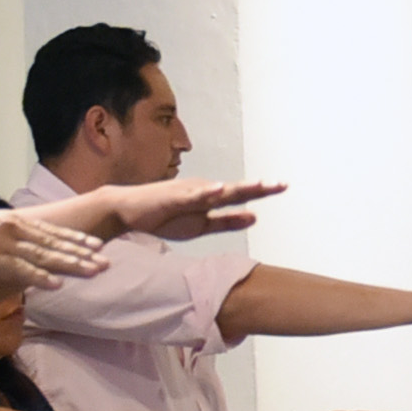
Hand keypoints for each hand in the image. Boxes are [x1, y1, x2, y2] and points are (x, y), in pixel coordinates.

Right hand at [0, 207, 109, 289]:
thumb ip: (0, 238)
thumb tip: (14, 246)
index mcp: (9, 221)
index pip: (49, 231)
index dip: (74, 239)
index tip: (96, 246)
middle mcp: (10, 229)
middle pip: (54, 244)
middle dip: (82, 254)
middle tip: (107, 263)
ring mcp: (0, 244)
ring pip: (44, 256)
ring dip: (71, 265)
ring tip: (95, 272)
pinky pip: (18, 270)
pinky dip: (39, 277)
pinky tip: (57, 285)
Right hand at [93, 176, 283, 242]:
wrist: (128, 212)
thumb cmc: (163, 217)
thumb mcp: (201, 226)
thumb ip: (227, 221)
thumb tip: (255, 217)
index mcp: (210, 198)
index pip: (240, 195)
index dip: (261, 192)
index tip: (283, 186)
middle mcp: (203, 191)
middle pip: (235, 190)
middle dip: (258, 188)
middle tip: (281, 184)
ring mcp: (188, 192)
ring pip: (217, 190)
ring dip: (238, 187)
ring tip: (259, 185)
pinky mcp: (172, 196)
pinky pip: (191, 195)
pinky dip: (206, 192)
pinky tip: (219, 189)